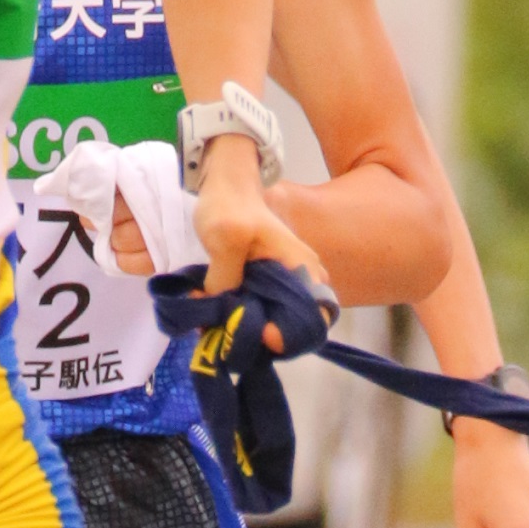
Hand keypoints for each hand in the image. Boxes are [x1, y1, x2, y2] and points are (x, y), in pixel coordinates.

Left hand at [188, 145, 335, 332]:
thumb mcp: (226, 237)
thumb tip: (218, 313)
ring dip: (243, 332)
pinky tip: (213, 313)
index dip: (289, 335)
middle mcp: (301, 283)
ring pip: (271, 327)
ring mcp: (283, 288)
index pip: (315, 319)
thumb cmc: (231, 207)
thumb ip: (225, 278)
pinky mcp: (265, 291)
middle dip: (259, 338)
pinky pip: (256, 316)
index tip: (259, 332)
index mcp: (303, 270)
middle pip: (292, 331)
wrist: (225, 189)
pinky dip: (235, 321)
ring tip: (215, 323)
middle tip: (227, 332)